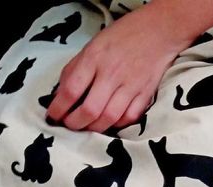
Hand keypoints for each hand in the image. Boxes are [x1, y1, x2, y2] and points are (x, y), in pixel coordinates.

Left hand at [46, 3, 189, 132]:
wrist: (159, 31)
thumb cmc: (122, 37)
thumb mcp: (93, 45)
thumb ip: (76, 69)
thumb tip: (61, 94)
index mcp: (94, 57)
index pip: (71, 90)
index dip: (59, 108)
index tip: (53, 116)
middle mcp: (112, 73)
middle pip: (90, 110)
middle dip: (75, 124)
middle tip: (69, 125)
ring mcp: (130, 86)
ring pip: (109, 119)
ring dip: (94, 129)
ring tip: (87, 127)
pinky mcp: (145, 94)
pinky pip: (128, 118)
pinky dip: (117, 125)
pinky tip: (109, 122)